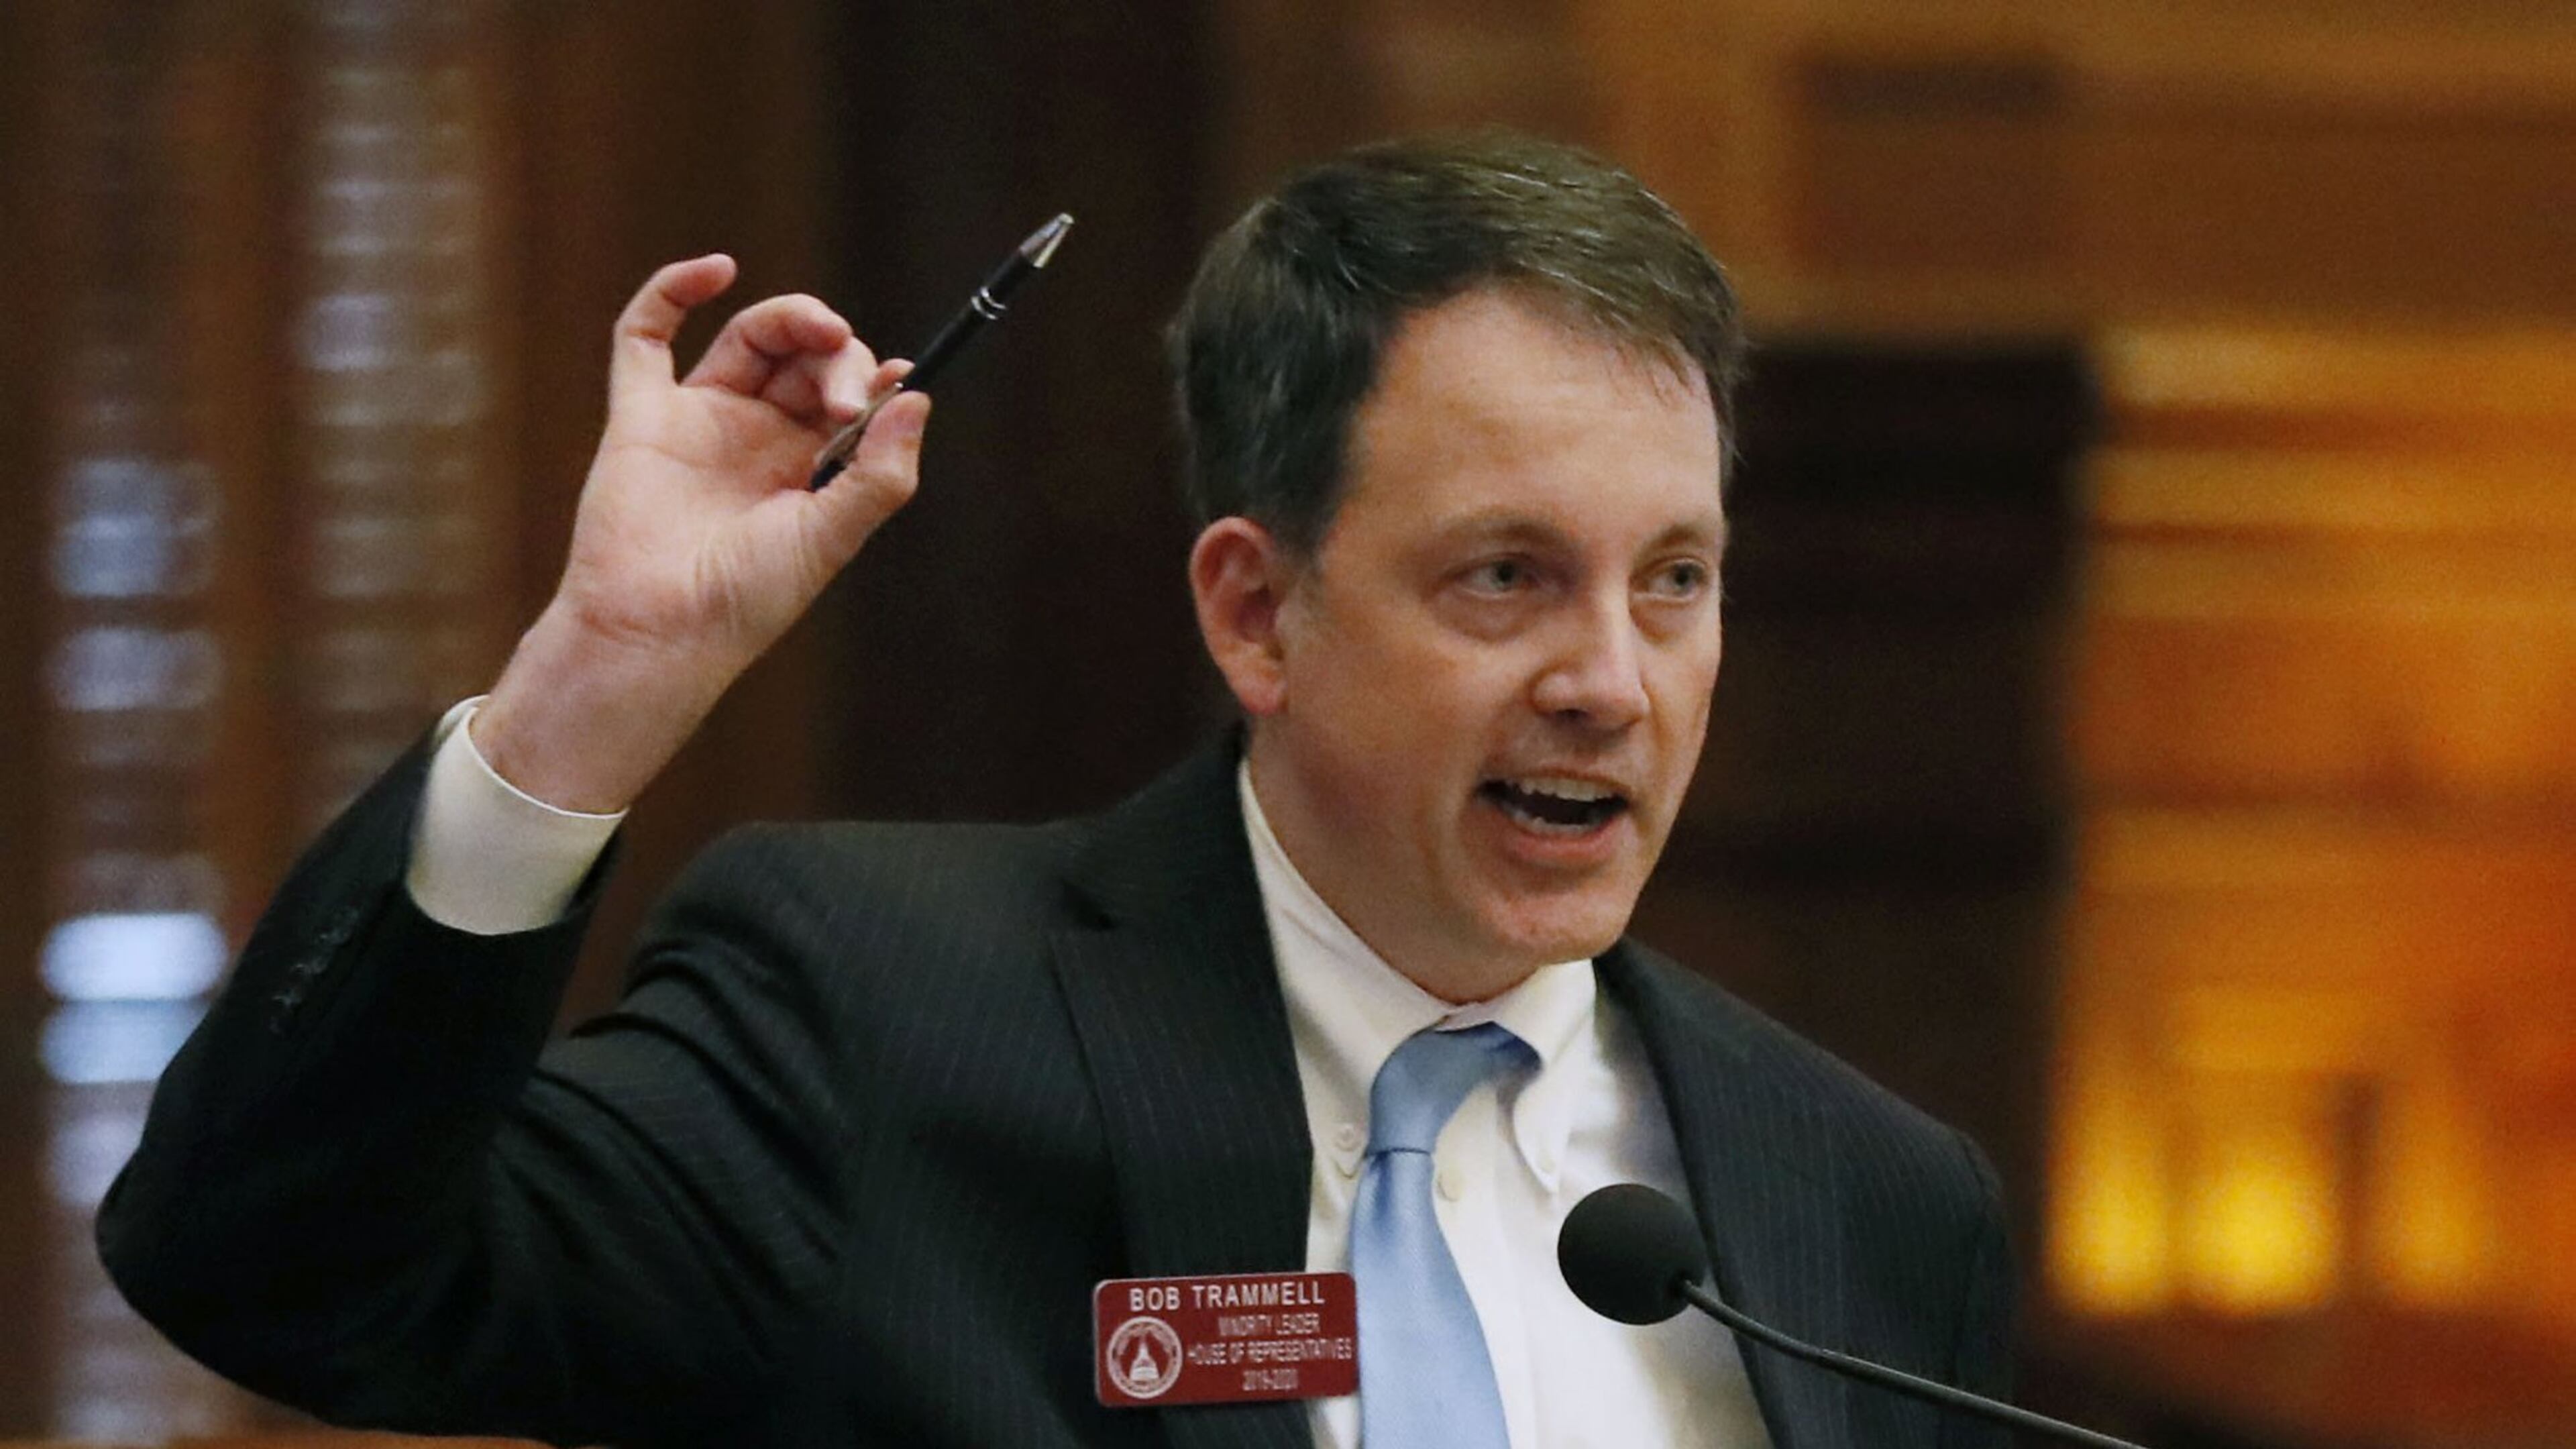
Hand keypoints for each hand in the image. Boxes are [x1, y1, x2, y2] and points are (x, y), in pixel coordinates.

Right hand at [475, 255, 931, 811]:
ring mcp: (701, 419)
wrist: (660, 631)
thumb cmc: (747, 598)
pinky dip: (673, 290)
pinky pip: (645, 336)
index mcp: (809, 467)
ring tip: (820, 331)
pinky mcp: (642, 414)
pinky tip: (718, 270)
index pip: (851, 395)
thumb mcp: (831, 538)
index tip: (900, 379)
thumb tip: (916, 396)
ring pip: (752, 336)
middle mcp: (759, 436)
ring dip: (791, 319)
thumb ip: (879, 473)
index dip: (875, 378)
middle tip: (842, 402)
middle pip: (808, 358)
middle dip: (838, 358)